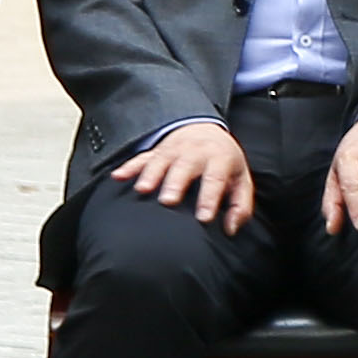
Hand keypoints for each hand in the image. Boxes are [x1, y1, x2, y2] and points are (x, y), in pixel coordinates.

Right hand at [117, 115, 255, 229]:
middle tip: (168, 201)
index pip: (215, 178)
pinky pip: (140, 158)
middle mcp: (195, 152)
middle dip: (176, 183)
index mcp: (219, 158)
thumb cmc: (224, 163)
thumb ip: (240, 205)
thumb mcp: (240, 180)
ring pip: (161, 161)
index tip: (203, 218)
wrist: (205, 129)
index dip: (209, 198)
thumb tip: (231, 228)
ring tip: (142, 190)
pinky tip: (117, 177)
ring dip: (151, 174)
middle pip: (185, 166)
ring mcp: (174, 150)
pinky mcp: (156, 151)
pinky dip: (129, 167)